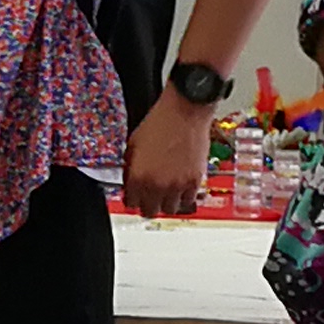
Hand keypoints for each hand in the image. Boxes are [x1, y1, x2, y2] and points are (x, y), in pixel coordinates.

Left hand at [125, 97, 216, 217]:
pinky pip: (187, 200)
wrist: (184, 112)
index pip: (130, 203)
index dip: (132, 199)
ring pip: (169, 209)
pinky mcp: (194, 181)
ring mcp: (177, 185)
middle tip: (149, 196)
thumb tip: (129, 178)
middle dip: (147, 204)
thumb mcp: (133, 144)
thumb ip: (130, 166)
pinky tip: (180, 186)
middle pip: (149, 211)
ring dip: (166, 202)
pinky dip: (183, 196)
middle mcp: (157, 185)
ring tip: (166, 191)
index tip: (134, 196)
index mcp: (138, 176)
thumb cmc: (160, 122)